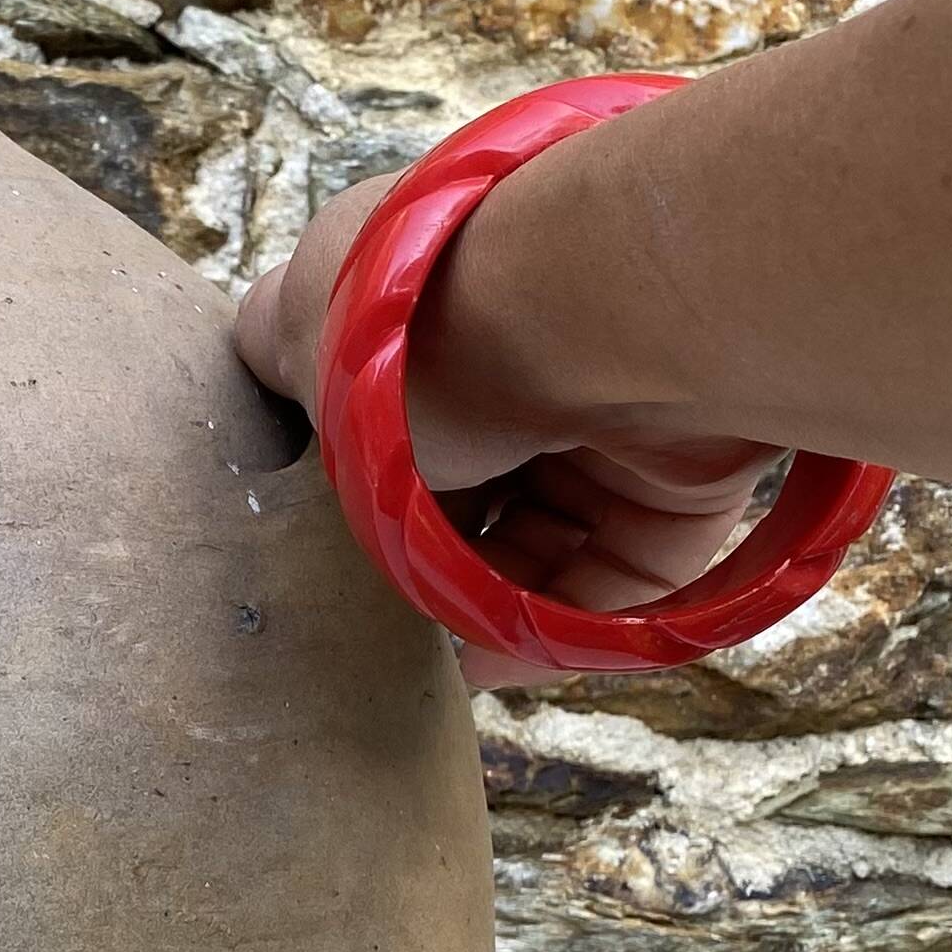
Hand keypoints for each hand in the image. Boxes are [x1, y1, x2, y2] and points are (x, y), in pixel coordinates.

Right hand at [233, 172, 777, 690]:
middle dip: (432, 552)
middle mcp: (536, 340)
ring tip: (443, 656)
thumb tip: (260, 349)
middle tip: (389, 609)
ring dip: (492, 607)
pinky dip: (562, 625)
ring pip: (551, 535)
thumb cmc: (426, 325)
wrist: (582, 313)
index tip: (334, 532)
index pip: (399, 395)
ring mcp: (618, 402)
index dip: (361, 472)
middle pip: (475, 478)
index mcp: (448, 290)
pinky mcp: (691, 468)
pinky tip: (494, 661)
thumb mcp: (297, 329)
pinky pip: (625, 571)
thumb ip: (277, 353)